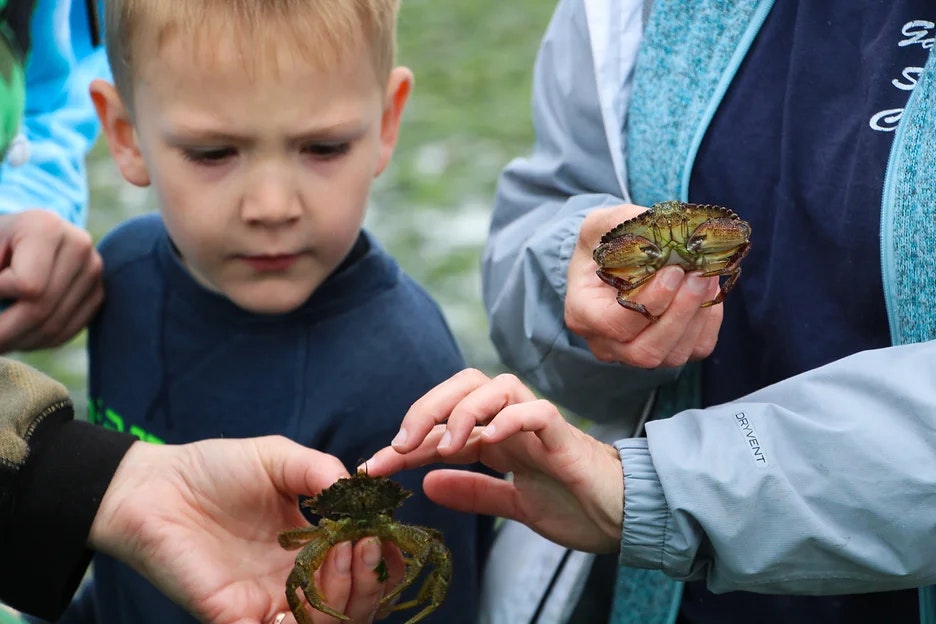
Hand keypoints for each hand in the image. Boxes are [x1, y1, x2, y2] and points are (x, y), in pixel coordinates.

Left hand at [0, 210, 102, 351]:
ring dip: (19, 341)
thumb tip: (0, 308)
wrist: (20, 237)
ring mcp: (93, 270)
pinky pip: (66, 332)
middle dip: (5, 333)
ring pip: (53, 326)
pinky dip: (38, 341)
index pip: (27, 286)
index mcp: (46, 227)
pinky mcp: (98, 293)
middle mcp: (79, 245)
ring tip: (0, 339)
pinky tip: (19, 335)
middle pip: (41, 308)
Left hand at [90, 436, 402, 623]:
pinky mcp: (233, 616)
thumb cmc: (217, 469)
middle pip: (355, 606)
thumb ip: (322, 471)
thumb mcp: (280, 458)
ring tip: (339, 555)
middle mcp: (296, 581)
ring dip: (345, 598)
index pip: (364, 569)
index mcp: (313, 547)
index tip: (387, 535)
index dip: (384, 561)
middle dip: (370, 581)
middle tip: (363, 545)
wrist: (156, 485)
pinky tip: (305, 595)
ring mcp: (267, 602)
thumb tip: (361, 494)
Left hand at [365, 369, 623, 553]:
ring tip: (443, 445)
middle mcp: (513, 422)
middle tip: (400, 445)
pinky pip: (536, 412)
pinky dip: (511, 418)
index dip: (406, 444)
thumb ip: (474, 492)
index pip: (443, 426)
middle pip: (464, 385)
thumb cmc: (574, 505)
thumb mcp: (512, 505)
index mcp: (498, 437)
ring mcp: (538, 424)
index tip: (373, 468)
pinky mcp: (564, 436)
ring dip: (464, 410)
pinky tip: (490, 438)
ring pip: (497, 387)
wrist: (624, 519)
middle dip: (426, 407)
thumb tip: (426, 484)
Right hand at [565, 204, 722, 367]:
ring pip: (673, 355)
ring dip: (697, 316)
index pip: (616, 323)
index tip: (674, 270)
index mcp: (582, 314)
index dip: (650, 301)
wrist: (611, 265)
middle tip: (697, 275)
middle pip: (646, 351)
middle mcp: (606, 344)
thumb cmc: (603, 246)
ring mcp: (634, 355)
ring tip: (706, 277)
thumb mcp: (601, 225)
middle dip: (679, 313)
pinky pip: (695, 349)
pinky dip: (708, 321)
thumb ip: (625, 221)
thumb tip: (664, 224)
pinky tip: (707, 291)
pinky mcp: (666, 355)